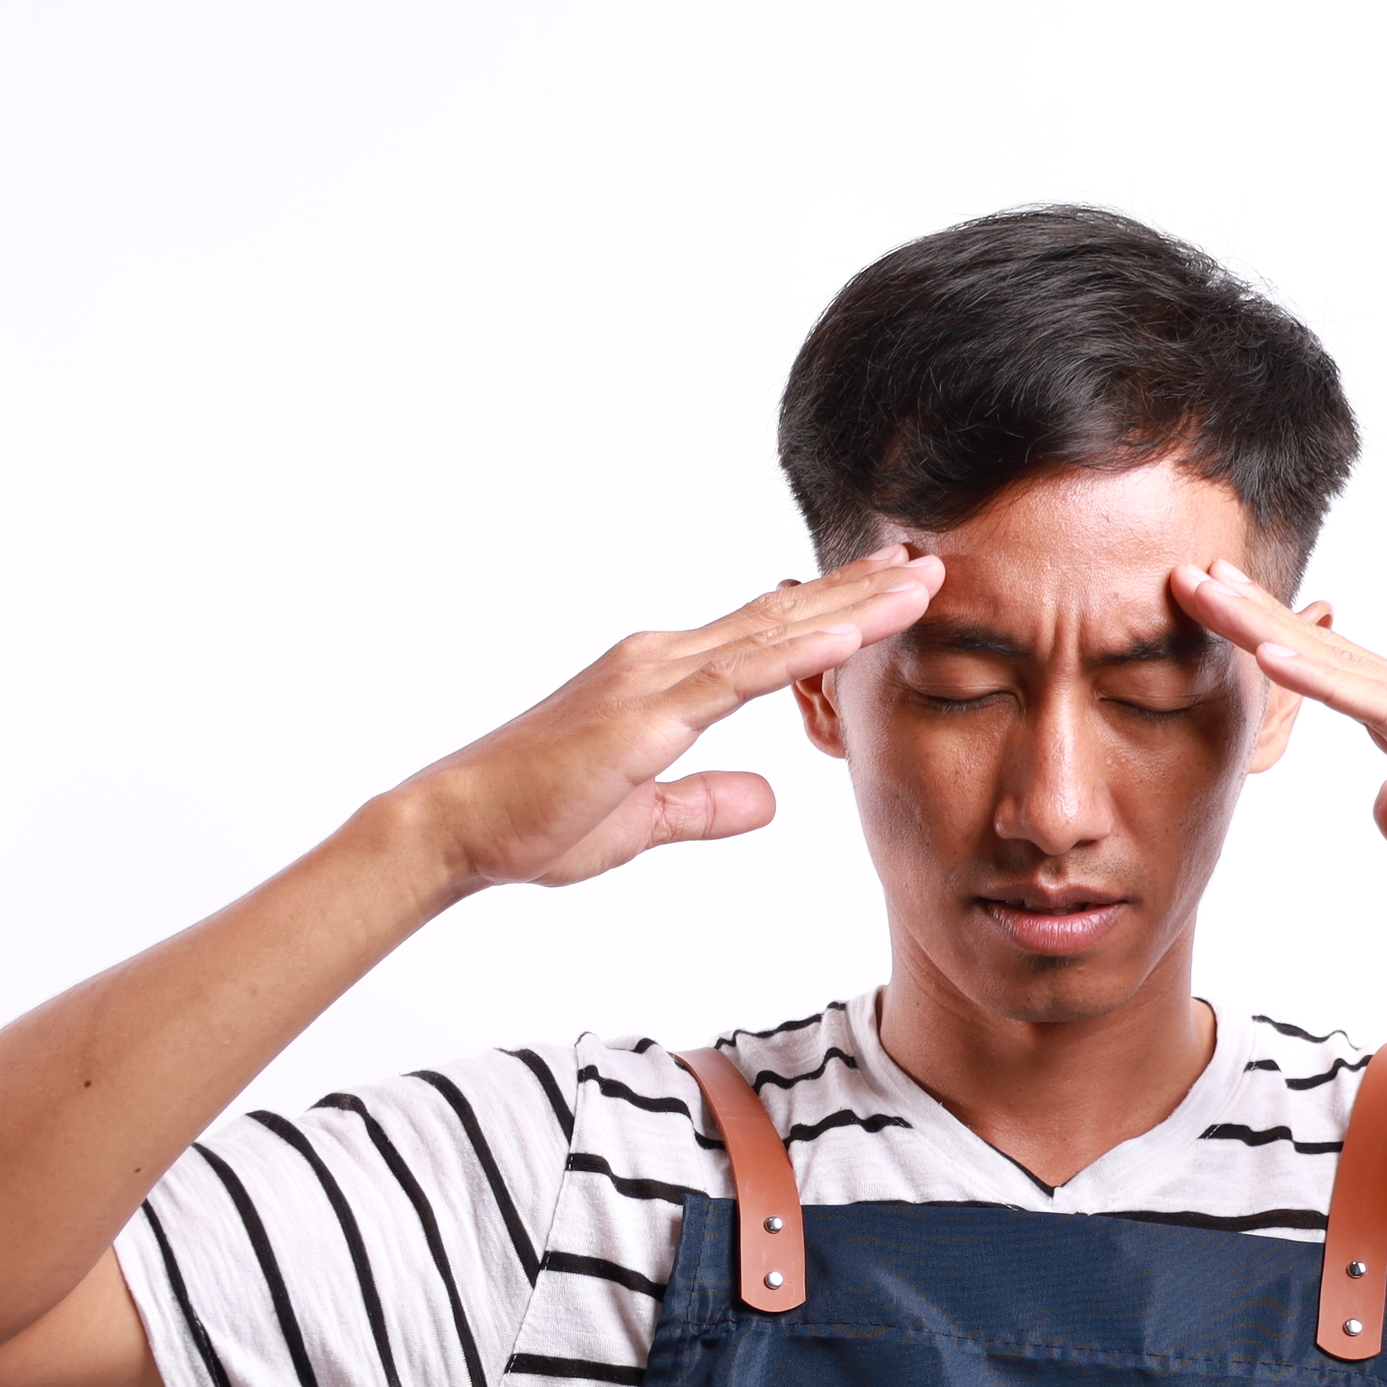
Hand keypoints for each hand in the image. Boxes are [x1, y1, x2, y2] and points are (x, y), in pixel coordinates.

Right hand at [404, 547, 942, 891]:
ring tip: (918, 580)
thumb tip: (767, 800)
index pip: (764, 637)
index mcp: (661, 680)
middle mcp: (661, 660)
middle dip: (860, 589)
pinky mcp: (647, 713)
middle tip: (929, 561)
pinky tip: (854, 632)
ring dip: (852, 605)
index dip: (833, 612)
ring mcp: (653, 677)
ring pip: (773, 631)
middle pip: (780, 616)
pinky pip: (740, 675)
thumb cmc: (533, 823)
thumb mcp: (642, 818)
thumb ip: (704, 804)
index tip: (893, 593)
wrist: (457, 825)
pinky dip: (801, 650)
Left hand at [1174, 560, 1386, 949]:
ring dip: (1272, 631)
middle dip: (1251, 616)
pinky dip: (1324, 681)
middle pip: (1327, 655)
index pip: (1329, 680)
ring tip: (1207, 595)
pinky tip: (1271, 656)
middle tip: (1182, 574)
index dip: (1266, 646)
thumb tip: (1381, 798)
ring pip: (1346, 668)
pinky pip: (1381, 709)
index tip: (1205, 616)